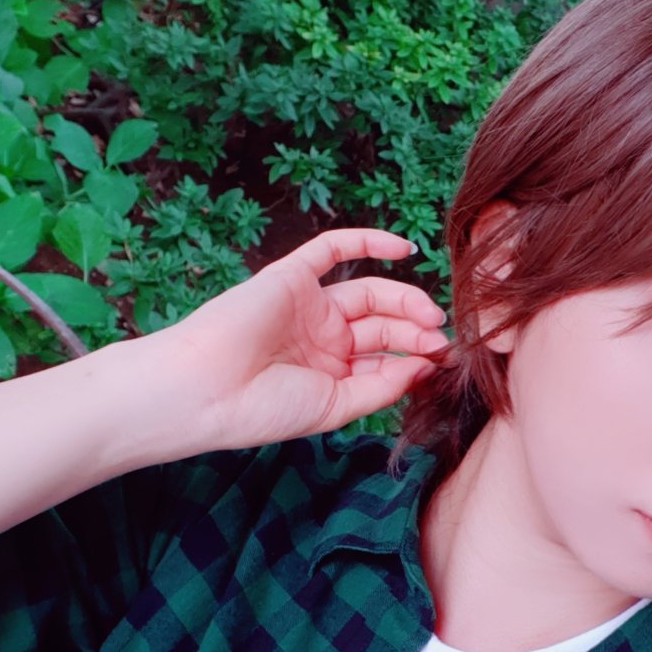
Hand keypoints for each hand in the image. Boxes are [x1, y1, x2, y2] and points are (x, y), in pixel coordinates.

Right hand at [150, 228, 449, 450]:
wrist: (206, 391)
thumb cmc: (264, 409)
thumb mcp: (336, 406)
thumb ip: (381, 386)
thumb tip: (424, 366)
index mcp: (332, 373)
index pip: (386, 359)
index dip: (417, 358)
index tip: (444, 362)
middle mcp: (324, 339)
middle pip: (384, 325)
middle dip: (416, 330)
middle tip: (440, 338)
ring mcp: (309, 307)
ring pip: (371, 293)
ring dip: (406, 299)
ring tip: (430, 315)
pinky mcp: (292, 277)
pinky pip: (333, 249)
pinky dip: (369, 242)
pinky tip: (405, 247)